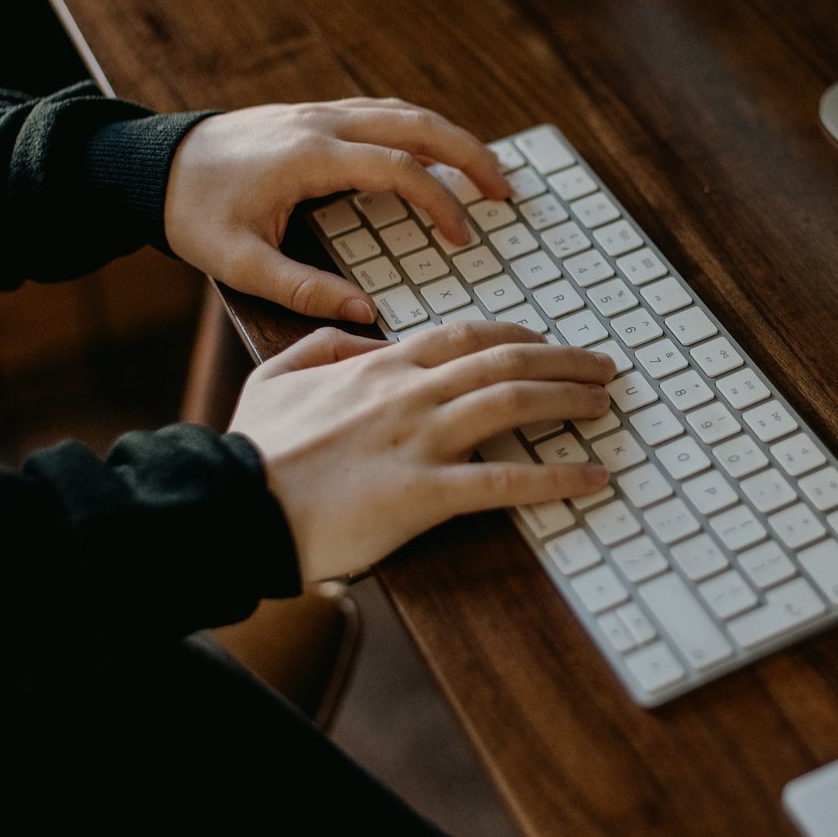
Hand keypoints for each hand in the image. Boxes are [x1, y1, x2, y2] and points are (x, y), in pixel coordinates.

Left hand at [164, 97, 511, 321]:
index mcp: (309, 157)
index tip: (463, 235)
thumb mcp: (239, 263)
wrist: (148, 165)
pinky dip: (418, 128)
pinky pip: (380, 111)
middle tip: (505, 191)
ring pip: (403, 110)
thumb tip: (367, 313)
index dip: (440, 201)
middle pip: (417, 123)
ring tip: (484, 172)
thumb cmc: (191, 213)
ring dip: (449, 136)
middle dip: (470, 153)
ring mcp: (317, 111)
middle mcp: (321, 123)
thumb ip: (304, 290)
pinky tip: (433, 153)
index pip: (399, 169)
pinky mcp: (311, 113)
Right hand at [229, 322, 615, 581]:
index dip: (515, 335)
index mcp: (377, 366)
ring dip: (568, 399)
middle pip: (504, 360)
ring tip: (603, 403)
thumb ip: (321, 346)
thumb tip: (359, 333)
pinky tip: (591, 477)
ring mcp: (419, 440)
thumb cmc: (254, 449)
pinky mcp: (424, 493)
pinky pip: (505, 480)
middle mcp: (408, 392)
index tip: (544, 342)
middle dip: (562, 359)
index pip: (463, 336)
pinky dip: (557, 477)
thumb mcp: (275, 376)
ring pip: (513, 402)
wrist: (235, 502)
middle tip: (601, 367)